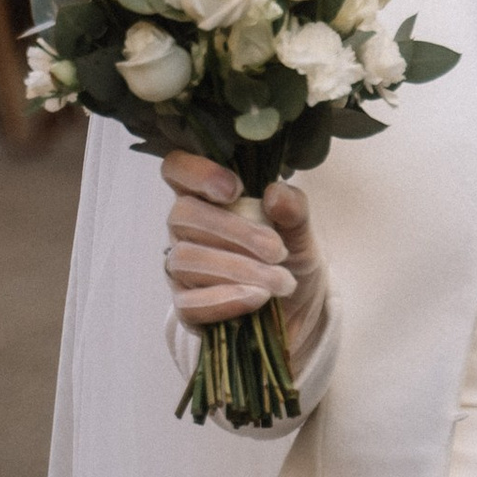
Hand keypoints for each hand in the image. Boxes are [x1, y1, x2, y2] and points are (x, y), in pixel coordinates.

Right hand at [163, 155, 324, 348]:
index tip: (235, 189)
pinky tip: (258, 298)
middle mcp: (184, 229)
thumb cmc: (287, 256)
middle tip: (277, 251)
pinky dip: (226, 300)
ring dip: (239, 269)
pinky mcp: (185, 308)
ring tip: (280, 281)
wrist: (295, 307)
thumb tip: (275, 194)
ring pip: (186, 259)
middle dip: (235, 232)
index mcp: (206, 197)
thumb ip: (293, 208)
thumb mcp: (300, 230)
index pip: (176, 168)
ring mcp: (180, 270)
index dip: (197, 172)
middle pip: (182, 215)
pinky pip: (188, 303)